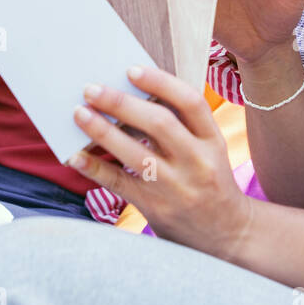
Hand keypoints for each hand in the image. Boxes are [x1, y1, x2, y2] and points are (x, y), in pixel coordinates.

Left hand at [67, 66, 253, 260]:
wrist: (227, 235)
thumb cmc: (210, 181)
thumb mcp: (209, 150)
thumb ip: (182, 126)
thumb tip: (131, 96)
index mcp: (213, 141)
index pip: (191, 103)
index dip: (161, 82)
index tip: (131, 69)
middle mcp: (198, 162)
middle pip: (159, 124)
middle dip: (121, 103)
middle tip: (91, 88)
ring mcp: (177, 187)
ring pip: (136, 154)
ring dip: (102, 131)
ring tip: (79, 113)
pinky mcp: (156, 208)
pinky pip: (120, 184)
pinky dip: (95, 168)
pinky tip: (76, 155)